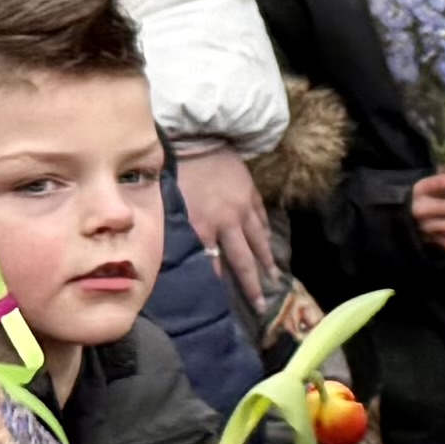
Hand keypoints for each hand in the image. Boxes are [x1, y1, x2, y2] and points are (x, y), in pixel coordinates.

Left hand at [172, 141, 276, 301]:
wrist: (196, 137)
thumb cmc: (177, 171)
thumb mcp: (170, 206)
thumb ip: (176, 234)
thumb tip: (177, 259)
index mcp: (204, 226)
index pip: (213, 264)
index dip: (219, 286)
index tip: (225, 305)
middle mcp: (228, 222)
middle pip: (243, 260)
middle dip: (252, 285)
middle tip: (261, 306)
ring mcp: (243, 207)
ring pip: (258, 240)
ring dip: (266, 262)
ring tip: (274, 278)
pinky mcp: (251, 192)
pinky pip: (261, 217)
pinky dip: (266, 232)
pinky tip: (269, 242)